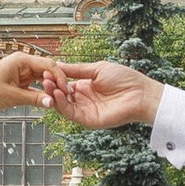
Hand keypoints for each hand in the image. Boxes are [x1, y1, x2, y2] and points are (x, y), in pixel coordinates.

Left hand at [0, 52, 63, 112]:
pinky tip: (48, 103)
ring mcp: (21, 74)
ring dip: (50, 90)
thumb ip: (34, 99)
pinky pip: (34, 87)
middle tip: (67, 98)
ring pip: (42, 80)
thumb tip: (53, 103)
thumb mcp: (11, 96)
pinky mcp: (17, 83)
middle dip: (58, 84)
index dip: (60, 78)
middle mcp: (23, 64)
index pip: (49, 65)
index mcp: (22, 60)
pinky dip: (41, 94)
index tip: (66, 91)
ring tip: (60, 101)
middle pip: (48, 72)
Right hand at [47, 59, 161, 130]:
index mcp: (85, 86)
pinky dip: (62, 105)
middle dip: (51, 87)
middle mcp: (83, 99)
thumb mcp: (97, 69)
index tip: (45, 70)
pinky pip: (71, 114)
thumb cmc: (125, 79)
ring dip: (54, 96)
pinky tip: (59, 94)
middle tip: (43, 78)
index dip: (54, 78)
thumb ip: (77, 69)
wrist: (141, 93)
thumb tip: (58, 64)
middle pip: (60, 95)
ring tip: (48, 84)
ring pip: (63, 105)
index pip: (64, 84)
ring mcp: (85, 110)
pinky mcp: (89, 120)